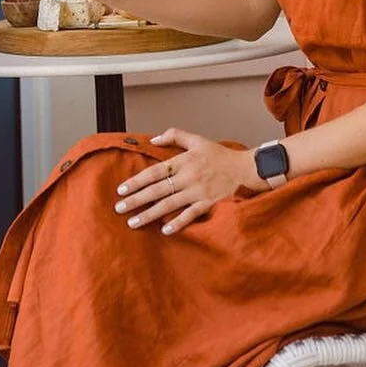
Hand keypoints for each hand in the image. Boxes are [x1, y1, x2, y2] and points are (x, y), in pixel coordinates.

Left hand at [113, 129, 261, 234]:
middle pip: (157, 190)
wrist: (246, 169)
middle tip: (119, 208)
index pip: (154, 172)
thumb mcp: (197, 140)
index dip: (136, 181)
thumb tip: (152, 139)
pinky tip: (164, 231)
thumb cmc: (220, 155)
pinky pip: (190, 215)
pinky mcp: (209, 204)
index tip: (121, 189)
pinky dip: (177, 223)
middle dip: (136, 200)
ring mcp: (198, 192)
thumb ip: (174, 136)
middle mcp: (188, 177)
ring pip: (169, 204)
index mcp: (184, 161)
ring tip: (133, 222)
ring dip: (149, 214)